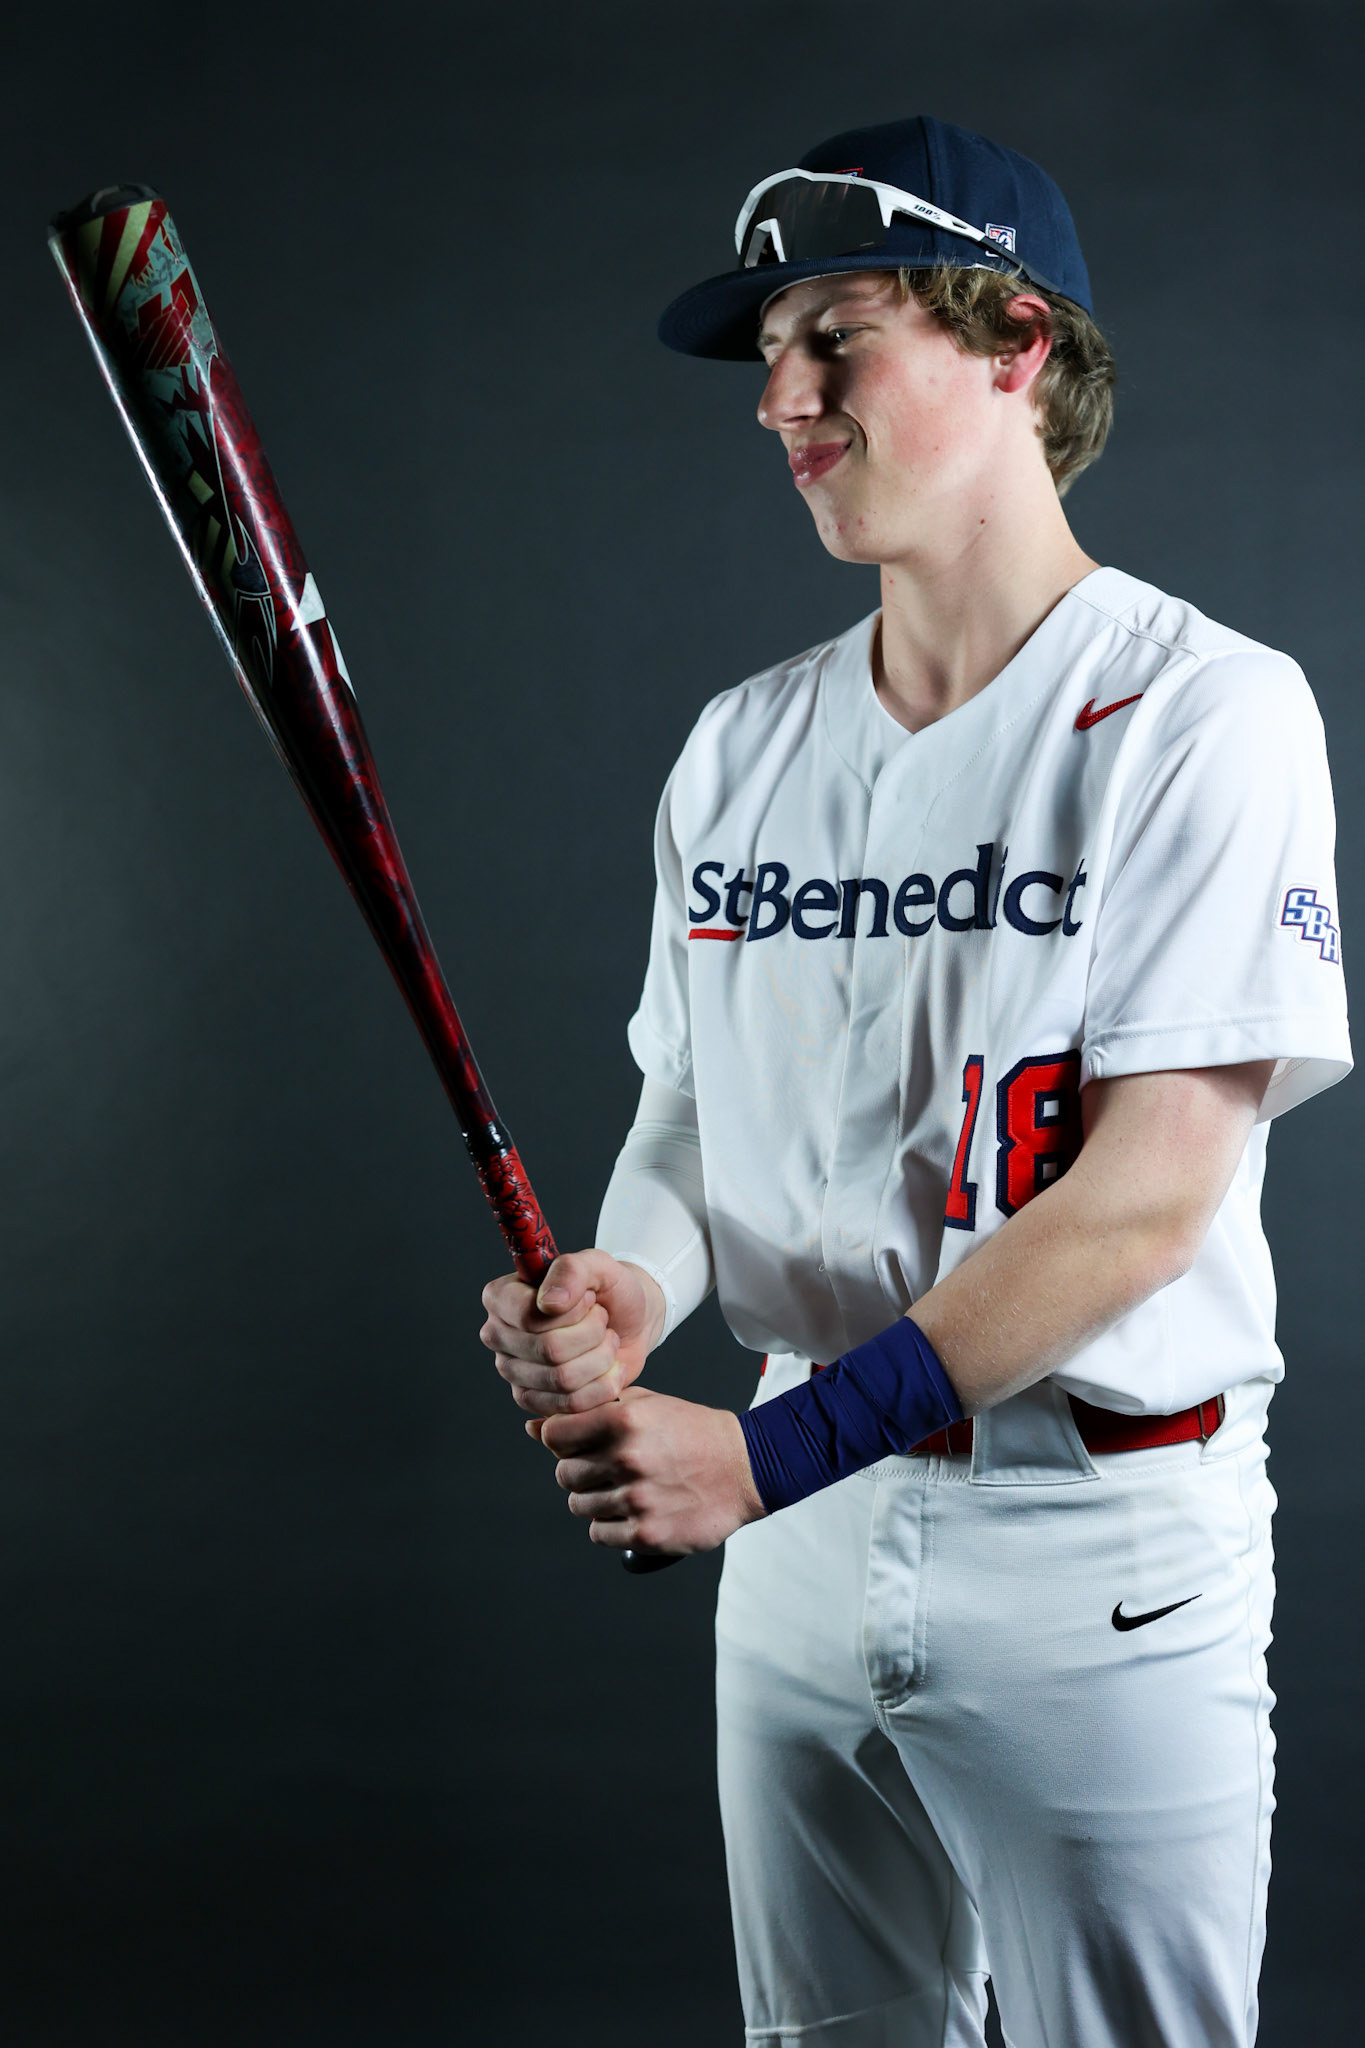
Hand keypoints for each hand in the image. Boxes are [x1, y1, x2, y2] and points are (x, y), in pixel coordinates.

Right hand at [480, 1250, 665, 1419]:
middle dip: (592, 1334)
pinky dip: (603, 1385)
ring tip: (606, 1341)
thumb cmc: (609, 1288)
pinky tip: (609, 1367)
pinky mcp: (533, 1400)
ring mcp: (512, 1372)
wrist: (631, 1320)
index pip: (530, 1318)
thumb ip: (571, 1270)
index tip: (589, 1298)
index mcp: (501, 1297)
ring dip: (601, 1358)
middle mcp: (498, 1335)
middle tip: (602, 1320)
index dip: (572, 1312)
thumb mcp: (598, 1265)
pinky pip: (571, 1404)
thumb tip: (548, 1304)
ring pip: (563, 1379)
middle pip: (550, 1350)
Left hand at [539, 1386, 767, 1555]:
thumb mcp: (644, 1405)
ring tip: (627, 1487)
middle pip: (564, 1474)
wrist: (744, 1468)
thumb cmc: (690, 1431)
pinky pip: (599, 1534)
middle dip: (581, 1470)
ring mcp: (636, 1500)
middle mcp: (627, 1460)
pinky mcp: (647, 1534)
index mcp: (623, 1422)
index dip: (561, 1440)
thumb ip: (590, 1413)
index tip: (577, 1443)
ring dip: (596, 1498)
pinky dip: (611, 1525)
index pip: (555, 1436)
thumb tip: (534, 1429)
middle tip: (609, 1467)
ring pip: (579, 1506)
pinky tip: (634, 1509)